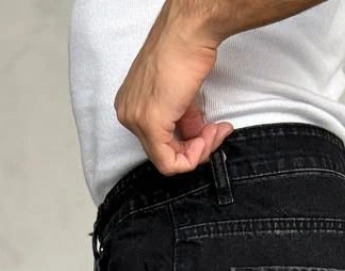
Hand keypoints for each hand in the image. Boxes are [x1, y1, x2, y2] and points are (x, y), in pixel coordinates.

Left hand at [114, 14, 233, 175]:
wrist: (189, 33)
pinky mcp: (150, 124)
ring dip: (199, 150)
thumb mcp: (180, 95)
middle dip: (195, 148)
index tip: (208, 130)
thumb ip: (182, 120)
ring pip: (168, 161)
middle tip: (216, 132)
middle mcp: (128, 113)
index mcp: (130, 104)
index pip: (158, 143)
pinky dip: (194, 155)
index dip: (188, 144)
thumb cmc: (185, 51)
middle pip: (163, 154)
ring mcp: (136, 119)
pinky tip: (210, 134)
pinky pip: (170, 163)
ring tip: (216, 129)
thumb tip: (193, 137)